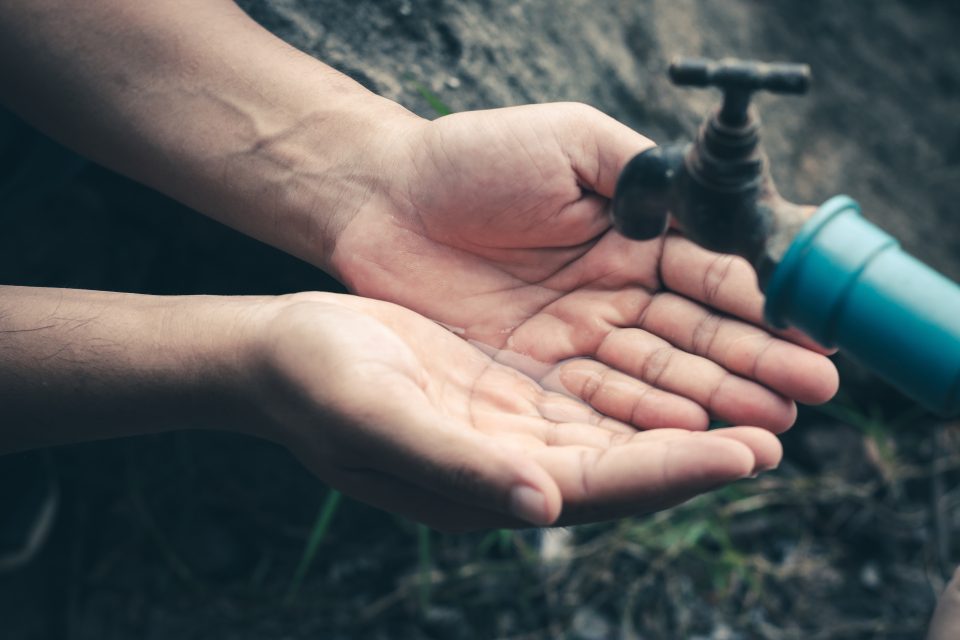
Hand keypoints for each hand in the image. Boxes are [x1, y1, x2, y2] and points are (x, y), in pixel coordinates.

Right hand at [252, 293, 783, 530]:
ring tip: (758, 392)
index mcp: (490, 484)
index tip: (744, 455)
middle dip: (705, 445)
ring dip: (688, 410)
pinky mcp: (509, 387)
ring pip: (620, 424)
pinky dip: (643, 379)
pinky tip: (683, 356)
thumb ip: (461, 466)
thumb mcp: (381, 419)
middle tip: (783, 420)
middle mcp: (515, 463)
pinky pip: (593, 388)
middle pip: (630, 462)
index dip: (674, 472)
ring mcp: (514, 425)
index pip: (602, 486)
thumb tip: (544, 505)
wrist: (282, 350)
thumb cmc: (319, 386)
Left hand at [330, 104, 837, 432]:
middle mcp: (612, 293)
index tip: (810, 336)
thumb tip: (714, 216)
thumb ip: (643, 176)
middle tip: (811, 397)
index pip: (708, 277)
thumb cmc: (471, 158)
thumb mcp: (572, 143)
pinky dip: (645, 421)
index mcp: (632, 235)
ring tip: (769, 431)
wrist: (381, 201)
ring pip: (654, 378)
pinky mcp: (532, 375)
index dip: (759, 307)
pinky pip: (596, 403)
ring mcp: (574, 339)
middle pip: (693, 337)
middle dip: (753, 366)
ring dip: (713, 405)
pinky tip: (693, 438)